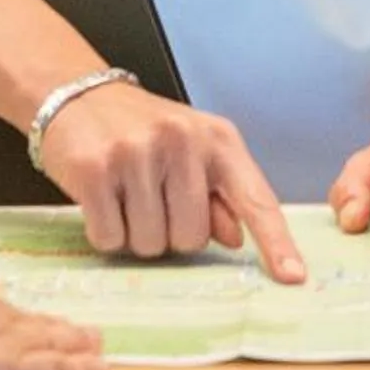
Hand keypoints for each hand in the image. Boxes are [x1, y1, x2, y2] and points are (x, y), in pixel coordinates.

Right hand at [34, 82, 306, 282]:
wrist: (76, 93)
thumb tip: (237, 239)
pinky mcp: (95, 169)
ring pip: (150, 244)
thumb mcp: (191, 150)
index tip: (294, 277)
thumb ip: (218, 195)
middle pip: (192, 239)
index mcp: (217, 139)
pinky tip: (100, 198)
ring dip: (135, 234)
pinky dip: (104, 232)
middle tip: (151, 200)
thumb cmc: (140, 129)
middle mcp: (182, 141)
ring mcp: (137, 153)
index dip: (275, 242)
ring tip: (124, 195)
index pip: (255, 198)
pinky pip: (110, 238)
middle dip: (170, 234)